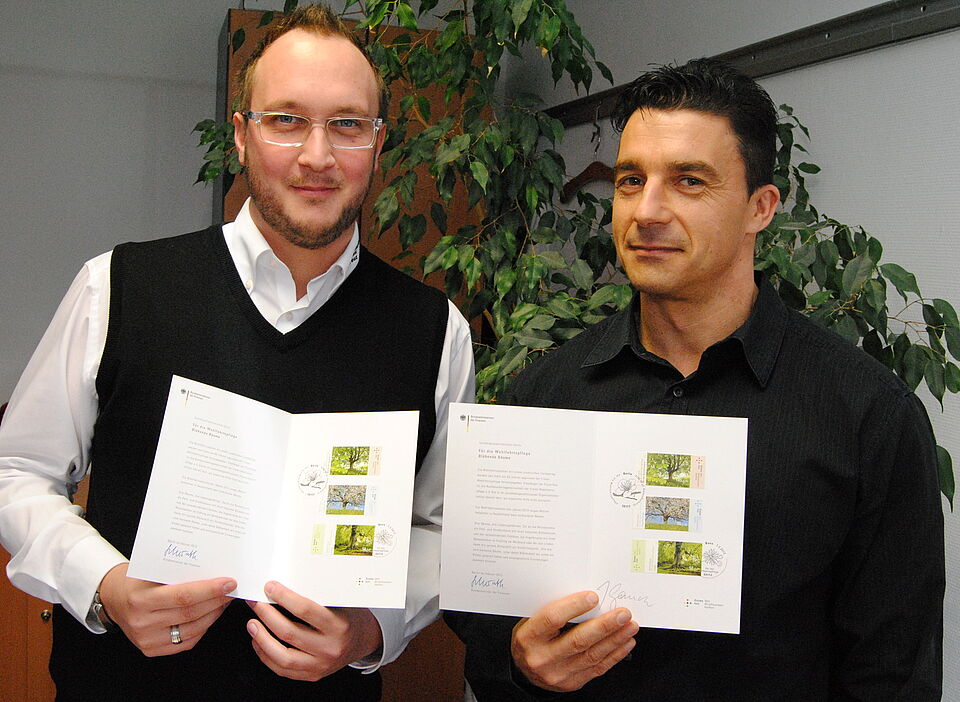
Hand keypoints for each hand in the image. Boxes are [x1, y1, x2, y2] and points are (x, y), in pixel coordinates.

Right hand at [97, 563, 235, 655]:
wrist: (113, 599)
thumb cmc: (135, 580)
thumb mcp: (151, 571)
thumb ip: (177, 573)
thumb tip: (213, 570)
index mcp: (140, 600)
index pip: (183, 596)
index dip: (209, 590)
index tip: (229, 582)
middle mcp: (142, 623)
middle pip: (190, 613)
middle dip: (216, 600)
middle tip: (232, 590)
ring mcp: (147, 640)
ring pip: (192, 629)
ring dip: (214, 614)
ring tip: (224, 600)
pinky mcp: (152, 650)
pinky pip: (187, 641)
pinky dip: (203, 627)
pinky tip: (211, 614)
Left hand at [246, 581, 381, 680]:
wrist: (362, 641)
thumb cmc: (348, 617)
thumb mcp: (340, 603)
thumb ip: (318, 596)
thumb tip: (286, 582)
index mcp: (339, 625)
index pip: (306, 610)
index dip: (284, 597)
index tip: (270, 587)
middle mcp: (329, 647)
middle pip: (289, 632)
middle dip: (267, 615)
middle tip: (256, 602)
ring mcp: (320, 664)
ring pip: (283, 656)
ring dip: (262, 639)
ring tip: (252, 624)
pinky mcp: (311, 674)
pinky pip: (283, 669)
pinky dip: (266, 655)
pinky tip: (259, 642)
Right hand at [511, 590, 638, 692]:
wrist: (524, 672)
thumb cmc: (531, 639)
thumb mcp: (531, 621)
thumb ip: (553, 610)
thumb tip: (587, 596)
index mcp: (529, 637)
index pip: (552, 619)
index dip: (574, 606)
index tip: (593, 597)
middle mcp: (543, 658)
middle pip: (578, 640)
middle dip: (604, 625)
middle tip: (622, 613)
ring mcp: (558, 673)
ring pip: (592, 655)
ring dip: (615, 639)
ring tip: (630, 626)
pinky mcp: (572, 683)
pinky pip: (598, 668)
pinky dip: (615, 654)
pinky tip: (625, 642)